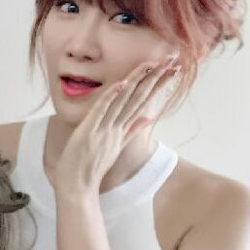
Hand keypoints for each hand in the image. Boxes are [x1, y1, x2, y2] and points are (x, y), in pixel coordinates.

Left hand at [52, 55, 176, 195]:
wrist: (77, 189)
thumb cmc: (91, 169)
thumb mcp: (115, 147)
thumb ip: (131, 131)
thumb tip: (149, 117)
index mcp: (122, 130)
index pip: (143, 103)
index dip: (157, 85)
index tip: (172, 69)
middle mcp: (116, 128)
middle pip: (138, 99)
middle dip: (154, 79)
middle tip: (171, 61)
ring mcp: (104, 130)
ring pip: (122, 102)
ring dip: (136, 82)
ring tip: (150, 65)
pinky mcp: (88, 132)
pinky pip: (100, 111)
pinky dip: (109, 97)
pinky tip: (120, 84)